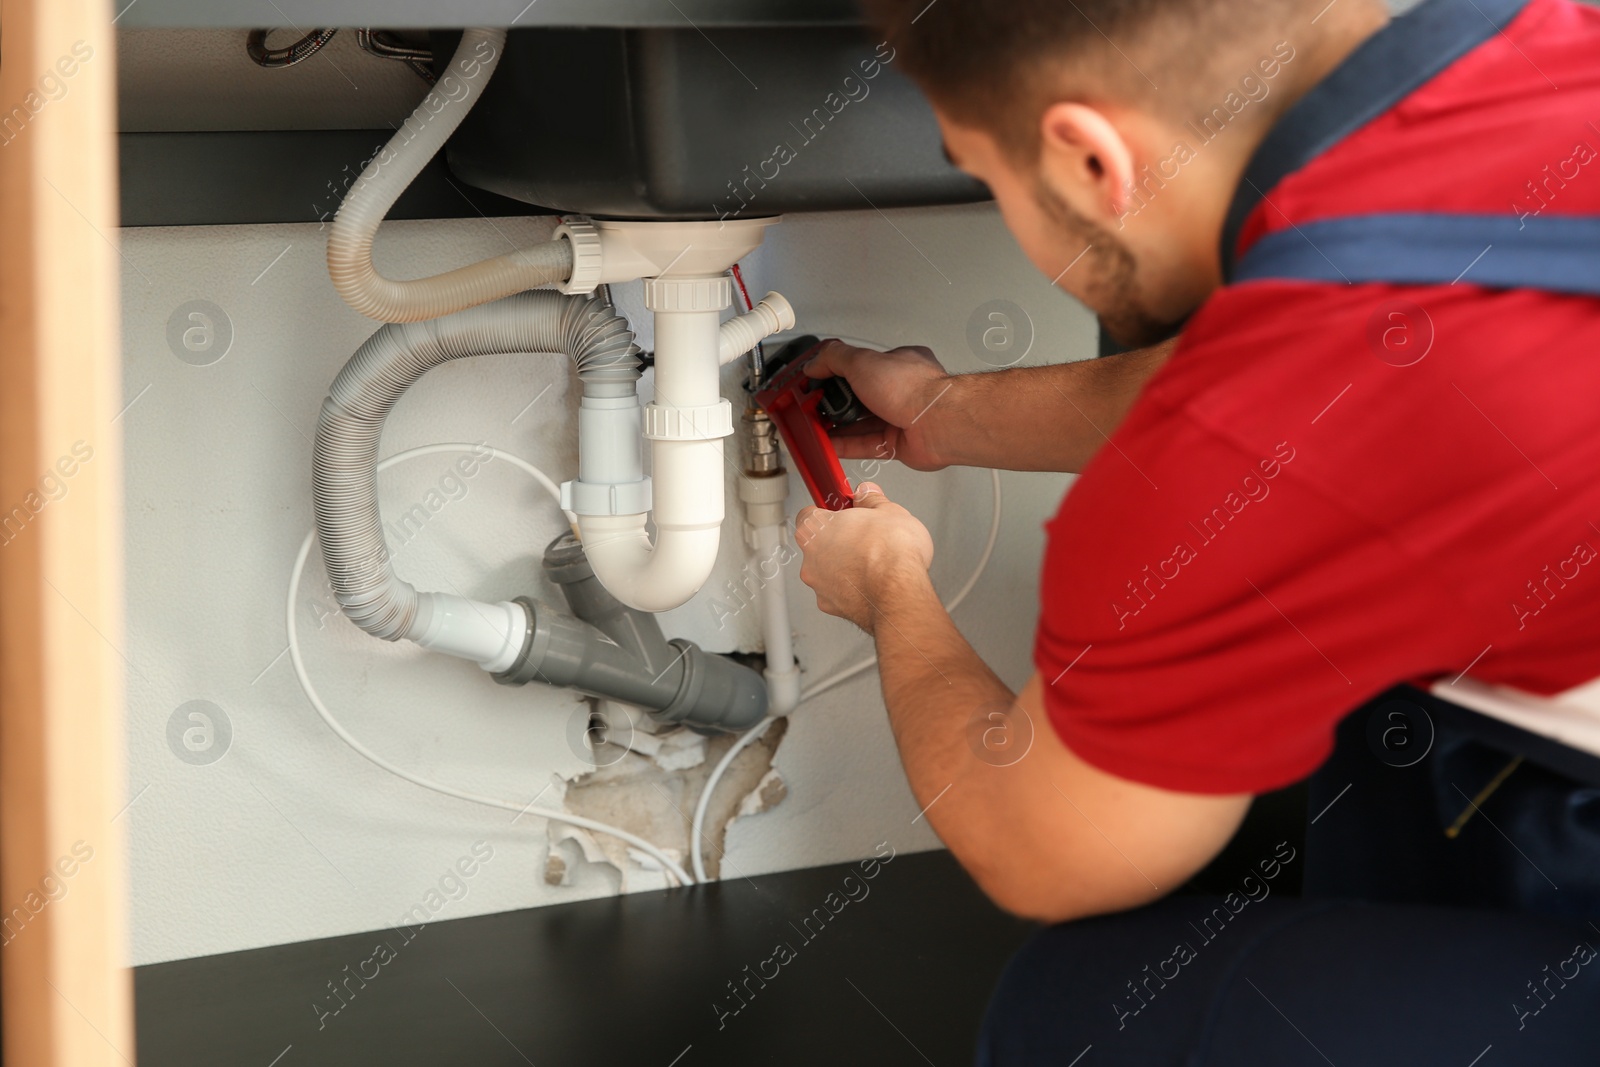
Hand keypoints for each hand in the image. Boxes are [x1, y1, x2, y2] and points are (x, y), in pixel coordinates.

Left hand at [795, 482, 934, 631]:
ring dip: (846, 568)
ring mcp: (819, 586)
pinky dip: (853, 589)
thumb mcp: (889, 511)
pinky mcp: (833, 607)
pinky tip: (873, 583)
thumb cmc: (891, 553)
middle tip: (865, 539)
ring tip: (873, 563)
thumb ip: (871, 499)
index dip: (829, 513)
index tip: (844, 513)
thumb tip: (867, 494)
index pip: (809, 515)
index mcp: (816, 529)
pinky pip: (840, 594)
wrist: (899, 592)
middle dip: (840, 542)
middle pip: (819, 546)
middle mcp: (810, 559)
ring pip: (828, 572)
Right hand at [804, 340, 952, 471]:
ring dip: (836, 426)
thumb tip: (815, 362)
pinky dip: (845, 445)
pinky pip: (865, 445)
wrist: (938, 423)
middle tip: (813, 407)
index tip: (816, 381)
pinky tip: (829, 445)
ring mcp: (899, 418)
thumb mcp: (863, 361)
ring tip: (815, 428)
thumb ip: (835, 359)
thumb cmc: (914, 389)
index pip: (860, 365)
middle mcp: (900, 390)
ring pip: (861, 424)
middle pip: (859, 397)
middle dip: (834, 403)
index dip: (836, 373)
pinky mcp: (898, 444)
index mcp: (897, 363)